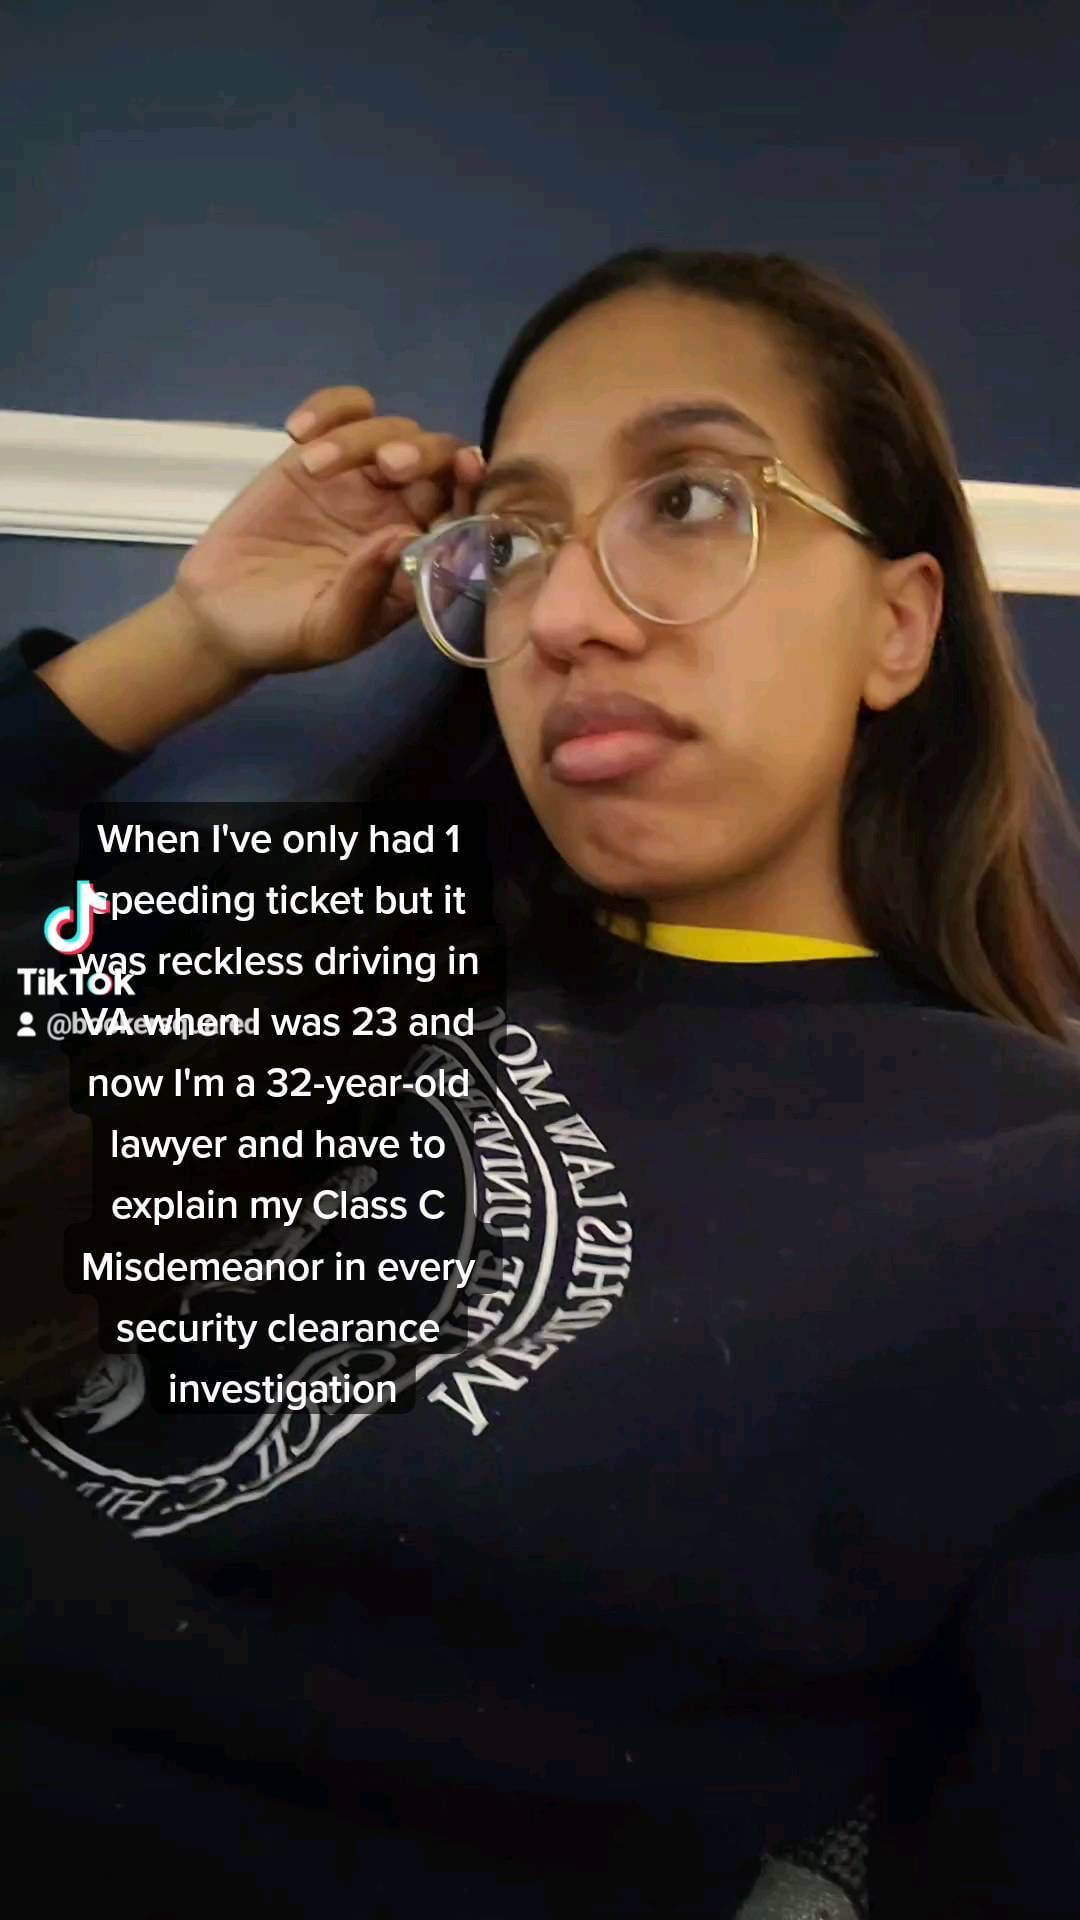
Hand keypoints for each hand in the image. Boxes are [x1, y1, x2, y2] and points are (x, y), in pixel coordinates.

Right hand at [171, 386, 485, 676]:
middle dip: (422, 452)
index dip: (472, 489)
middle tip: (387, 465)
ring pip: (390, 430)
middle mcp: (399, 515)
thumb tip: (404, 537)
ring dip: (361, 437)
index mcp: (416, 560)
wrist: (218, 617)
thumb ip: (366, 590)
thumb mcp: (329, 630)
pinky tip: (296, 432)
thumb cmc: (283, 635)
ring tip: (312, 464)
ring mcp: (359, 482)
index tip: (465, 468)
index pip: (462, 515)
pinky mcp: (316, 456)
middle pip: (436, 460)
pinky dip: (329, 408)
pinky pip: (343, 411)